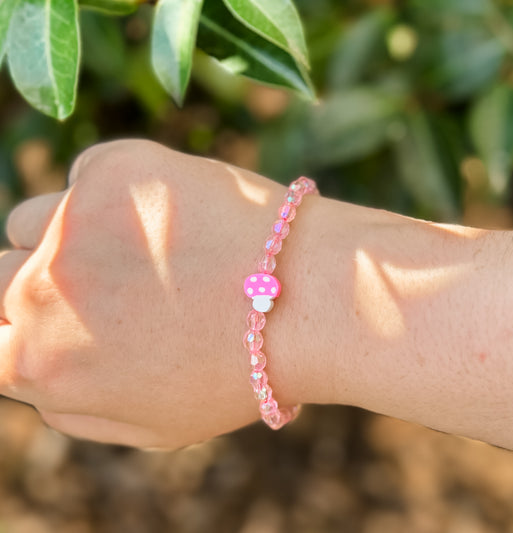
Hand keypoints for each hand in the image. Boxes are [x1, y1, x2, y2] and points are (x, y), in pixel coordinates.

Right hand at [0, 140, 322, 448]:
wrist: (306, 299)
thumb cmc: (237, 371)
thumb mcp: (148, 424)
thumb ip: (70, 404)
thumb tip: (30, 368)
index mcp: (39, 365)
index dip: (27, 329)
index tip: (59, 320)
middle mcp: (36, 292)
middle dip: (41, 283)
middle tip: (109, 284)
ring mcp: (73, 221)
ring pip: (39, 219)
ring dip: (76, 234)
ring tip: (150, 250)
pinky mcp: (115, 167)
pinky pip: (91, 175)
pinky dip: (119, 192)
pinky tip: (174, 216)